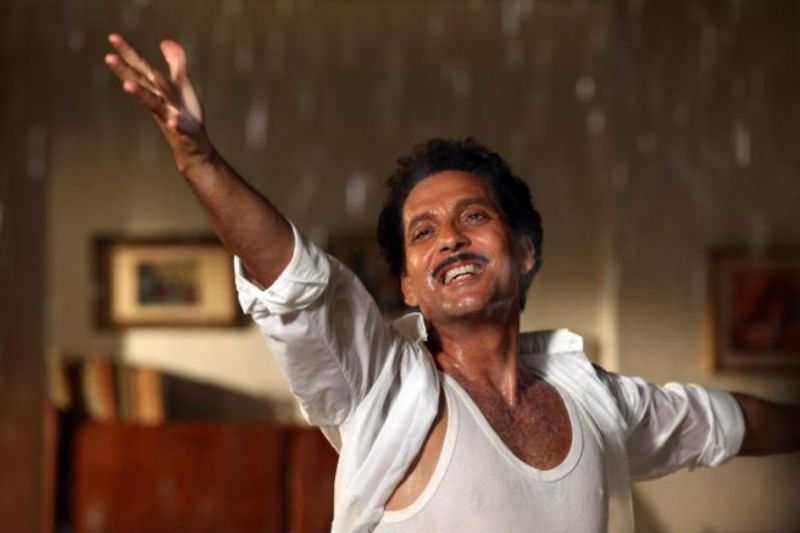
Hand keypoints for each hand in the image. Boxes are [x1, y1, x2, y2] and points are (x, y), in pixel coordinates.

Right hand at [105, 33, 213, 172]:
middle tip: (108, 57)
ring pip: (153, 103)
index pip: (141, 67)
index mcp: (158, 89)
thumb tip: (165, 41)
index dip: (128, 52)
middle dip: (125, 71)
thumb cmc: (186, 114)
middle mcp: (158, 101)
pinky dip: (175, 123)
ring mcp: (168, 116)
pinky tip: (173, 121)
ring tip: (127, 85)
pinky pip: (178, 127)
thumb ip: (176, 63)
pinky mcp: (182, 131)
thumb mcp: (182, 85)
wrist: (193, 147)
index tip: (112, 36)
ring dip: (140, 94)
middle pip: (140, 83)